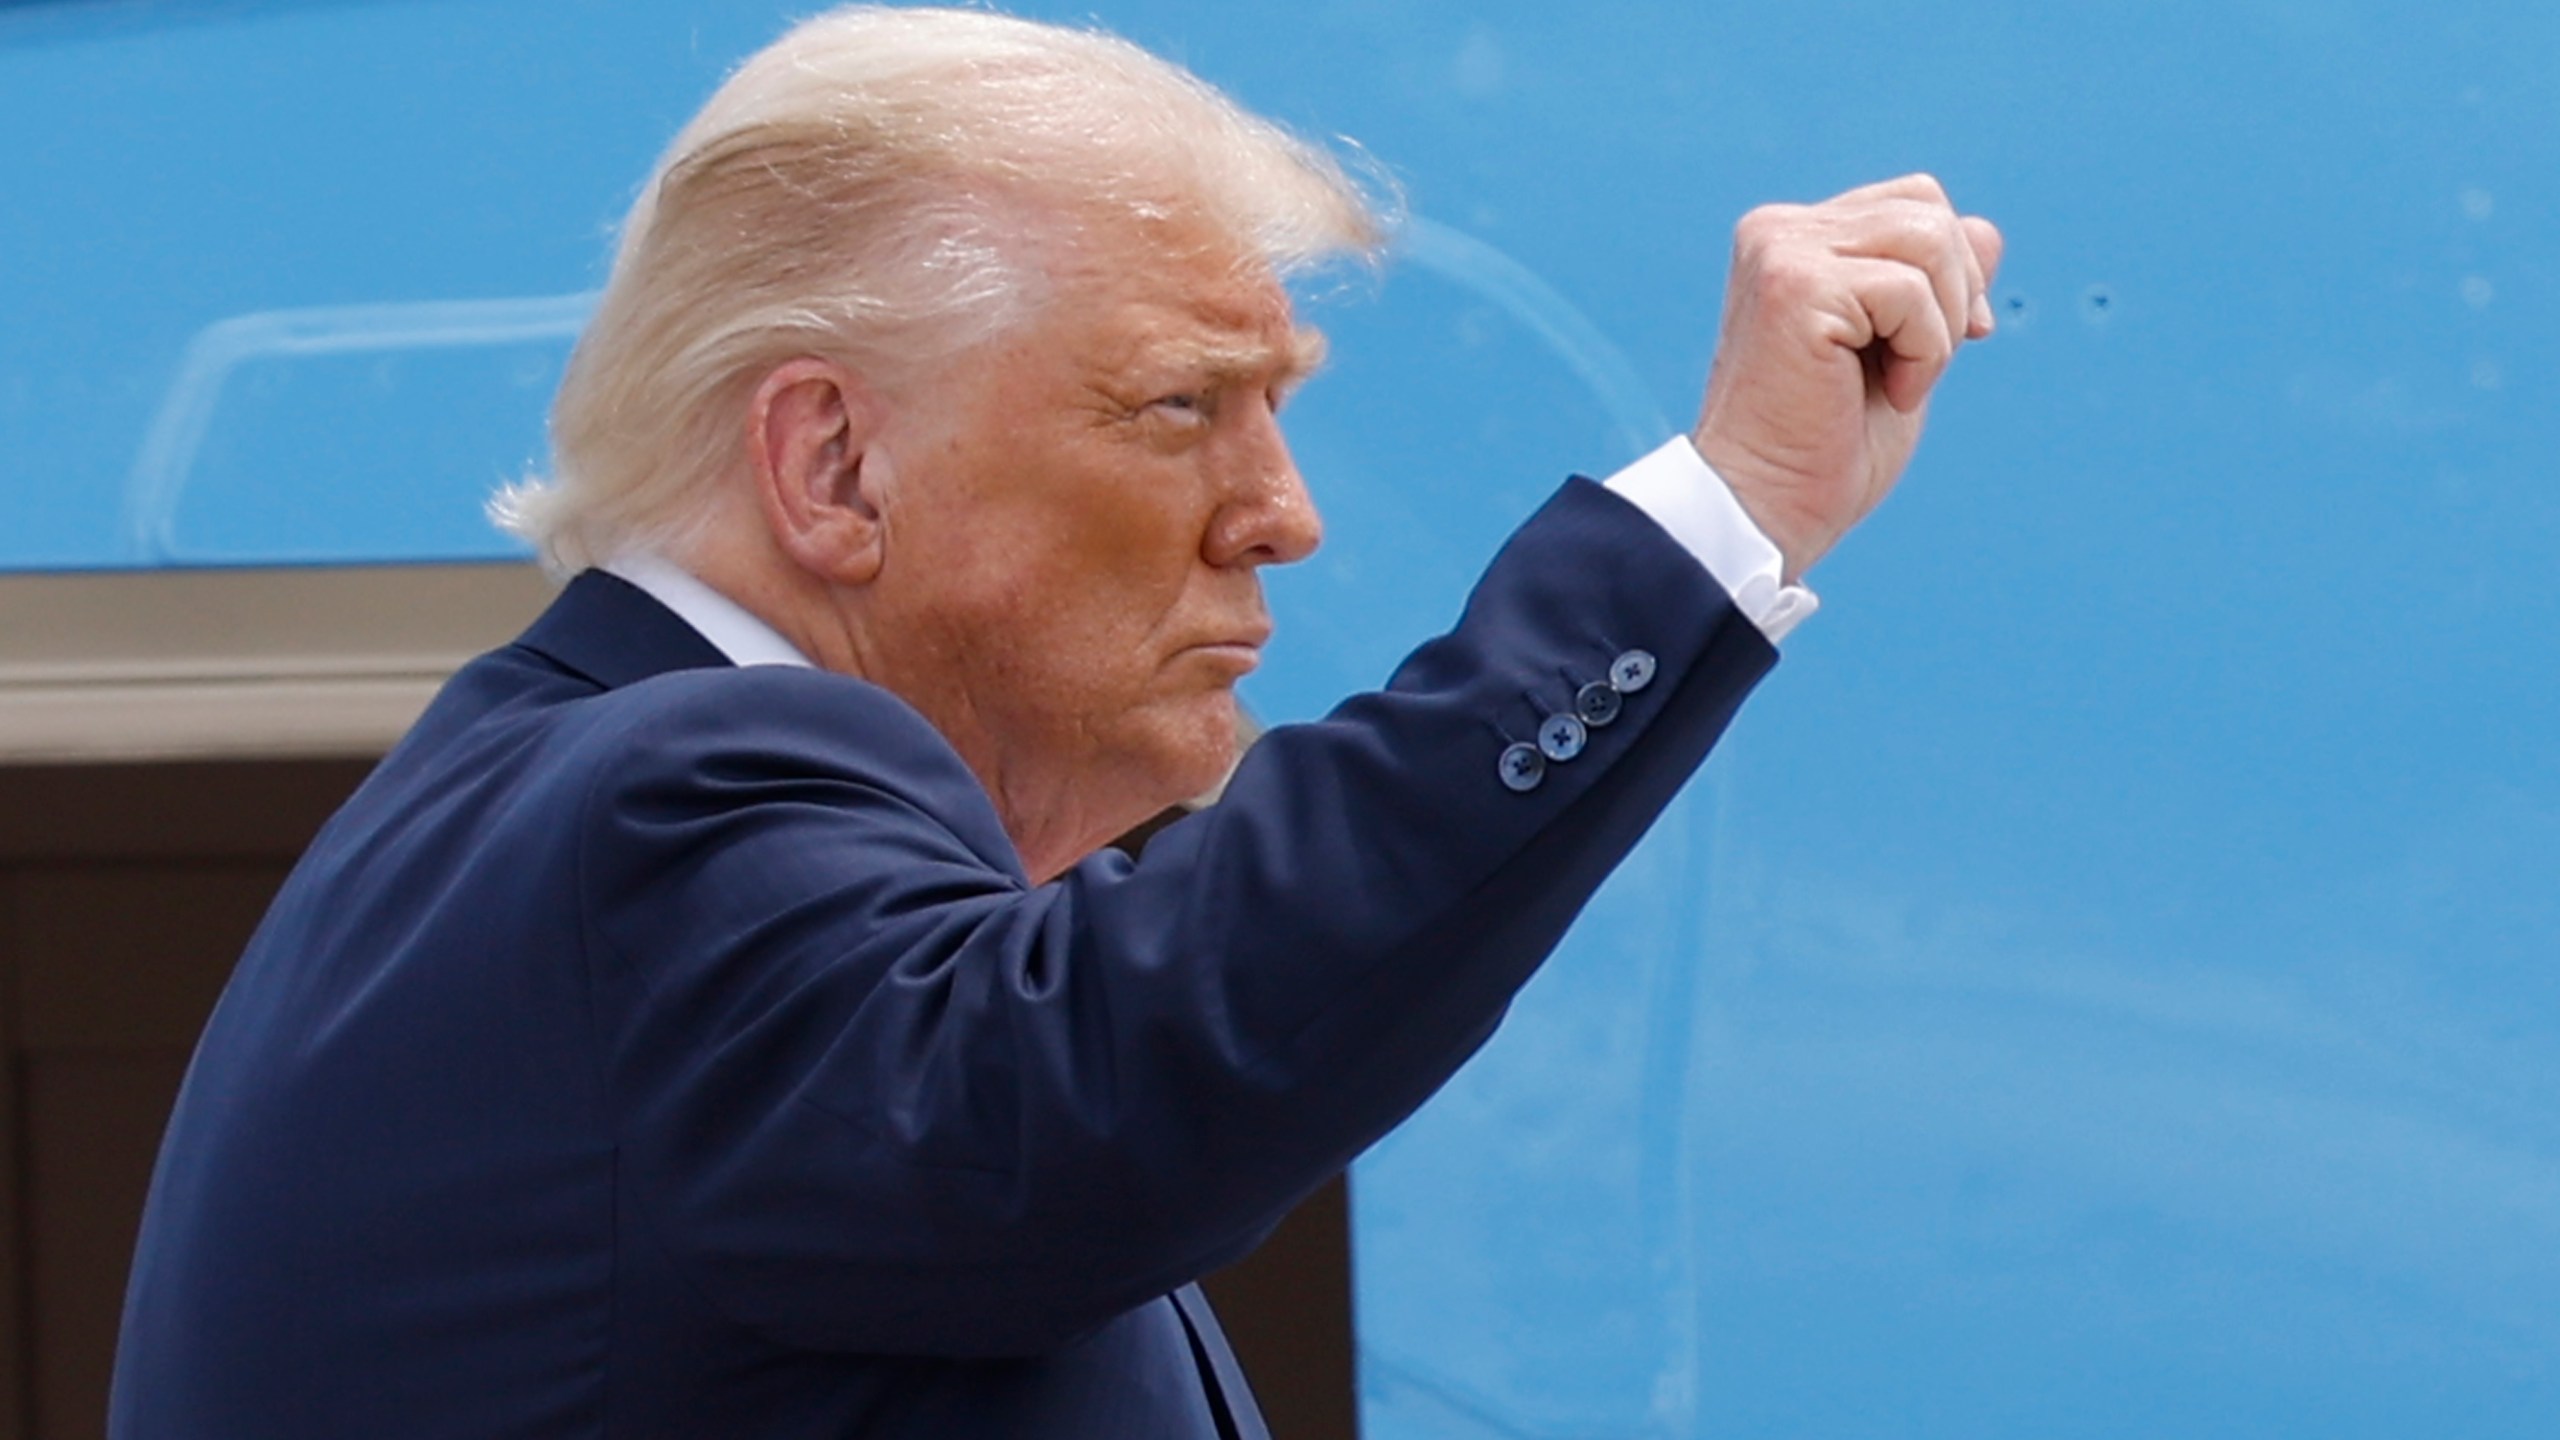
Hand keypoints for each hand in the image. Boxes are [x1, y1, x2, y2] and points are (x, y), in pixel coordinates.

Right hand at [1689, 174, 2003, 582]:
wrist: (1766, 509)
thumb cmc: (1823, 446)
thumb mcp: (1902, 349)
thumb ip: (1937, 285)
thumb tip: (1986, 231)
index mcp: (1794, 240)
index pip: (1914, 201)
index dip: (1954, 270)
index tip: (1948, 344)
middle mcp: (1778, 232)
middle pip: (1928, 207)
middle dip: (1954, 294)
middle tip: (1916, 370)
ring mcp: (1782, 253)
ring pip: (1929, 238)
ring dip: (1940, 325)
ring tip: (1898, 381)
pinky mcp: (1795, 286)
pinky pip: (1910, 290)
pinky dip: (1925, 353)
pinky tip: (1891, 393)